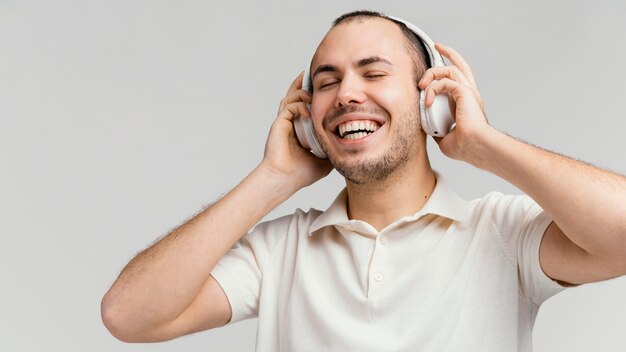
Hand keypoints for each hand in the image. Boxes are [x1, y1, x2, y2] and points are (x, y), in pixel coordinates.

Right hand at [260, 72, 332, 188]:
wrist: (285, 180)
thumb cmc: (302, 173)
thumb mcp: (325, 159)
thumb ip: (334, 148)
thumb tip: (350, 143)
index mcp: (300, 130)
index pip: (306, 107)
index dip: (314, 97)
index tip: (325, 90)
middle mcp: (291, 124)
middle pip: (296, 97)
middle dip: (305, 85)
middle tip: (315, 76)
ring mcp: (284, 123)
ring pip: (291, 97)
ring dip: (303, 91)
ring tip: (313, 93)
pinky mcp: (279, 124)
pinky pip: (289, 106)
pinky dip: (299, 105)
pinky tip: (308, 111)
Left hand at [418, 43, 491, 161]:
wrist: (474, 147)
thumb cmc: (464, 147)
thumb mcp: (443, 136)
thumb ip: (436, 126)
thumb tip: (426, 126)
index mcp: (467, 102)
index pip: (460, 78)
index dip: (450, 65)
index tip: (439, 57)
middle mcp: (471, 94)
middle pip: (460, 65)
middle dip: (447, 53)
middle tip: (435, 49)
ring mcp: (470, 92)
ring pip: (449, 70)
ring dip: (432, 74)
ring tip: (421, 87)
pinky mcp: (466, 93)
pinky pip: (446, 81)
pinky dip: (433, 88)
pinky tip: (427, 100)